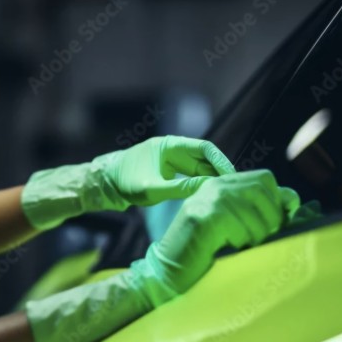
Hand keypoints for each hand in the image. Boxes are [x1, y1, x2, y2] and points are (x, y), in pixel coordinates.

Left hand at [94, 136, 235, 209]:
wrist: (105, 185)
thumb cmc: (124, 183)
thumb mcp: (152, 188)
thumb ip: (179, 188)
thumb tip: (207, 188)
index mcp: (169, 145)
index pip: (204, 148)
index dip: (221, 161)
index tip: (233, 176)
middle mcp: (173, 150)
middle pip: (205, 158)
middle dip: (220, 171)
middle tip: (236, 189)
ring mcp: (172, 161)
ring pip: (200, 167)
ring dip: (213, 179)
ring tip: (228, 194)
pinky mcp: (171, 172)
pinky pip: (192, 175)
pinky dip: (203, 183)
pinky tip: (212, 196)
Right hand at [129, 169, 299, 307]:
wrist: (171, 274)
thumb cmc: (210, 254)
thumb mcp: (240, 226)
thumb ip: (263, 210)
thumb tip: (294, 199)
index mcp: (223, 184)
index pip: (265, 179)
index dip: (276, 202)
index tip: (272, 226)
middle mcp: (214, 185)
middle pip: (262, 191)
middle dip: (269, 220)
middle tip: (255, 241)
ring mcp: (206, 199)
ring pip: (255, 213)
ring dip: (255, 238)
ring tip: (238, 248)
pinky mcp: (201, 217)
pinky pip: (240, 228)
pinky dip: (240, 244)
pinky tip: (225, 249)